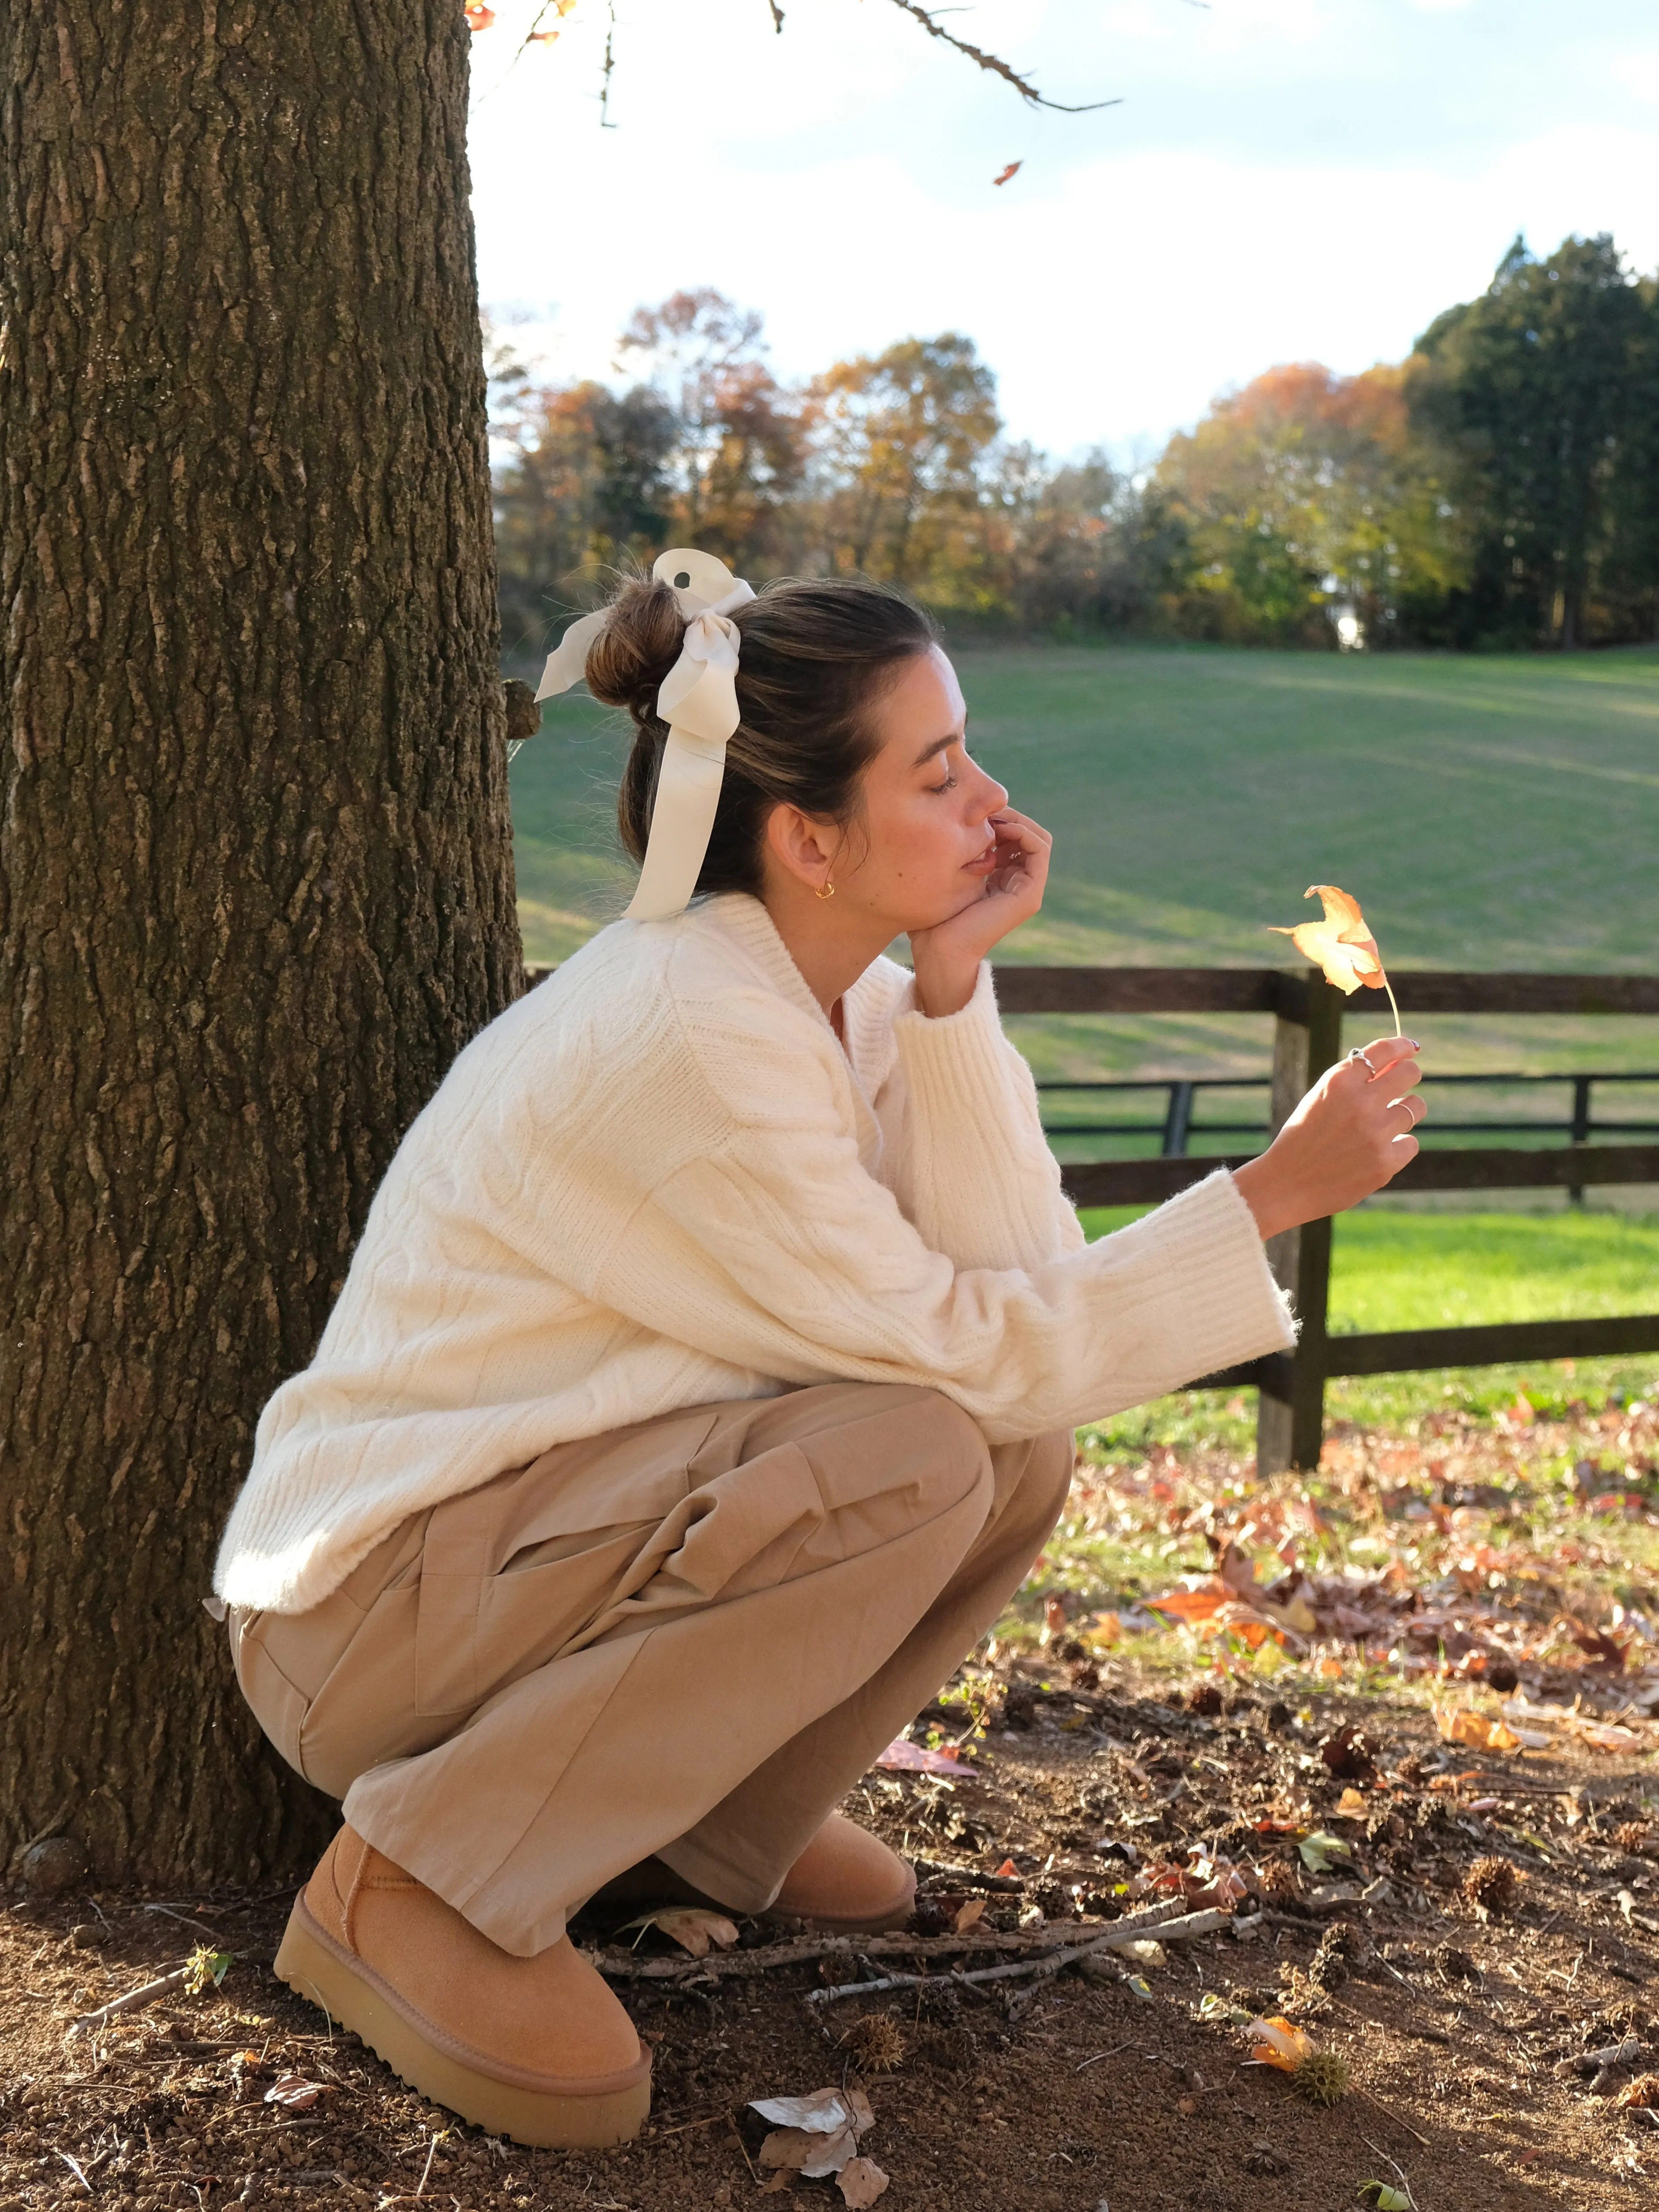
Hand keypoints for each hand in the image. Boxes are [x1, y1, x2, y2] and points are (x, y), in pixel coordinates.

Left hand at [909, 808, 1052, 1017]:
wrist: (939, 952)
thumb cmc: (932, 918)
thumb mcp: (945, 876)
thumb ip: (957, 853)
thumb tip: (955, 820)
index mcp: (1002, 879)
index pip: (1014, 836)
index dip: (998, 818)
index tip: (972, 814)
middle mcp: (1019, 883)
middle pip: (1028, 834)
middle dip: (1009, 816)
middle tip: (983, 811)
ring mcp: (1028, 889)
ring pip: (1038, 837)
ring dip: (1016, 820)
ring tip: (990, 818)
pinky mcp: (1029, 894)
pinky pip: (1039, 849)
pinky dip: (1022, 831)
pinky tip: (996, 829)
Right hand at [1233, 1035, 1425, 1241]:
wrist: (1287, 1184)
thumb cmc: (1303, 1137)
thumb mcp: (1320, 1098)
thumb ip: (1353, 1080)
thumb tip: (1396, 1063)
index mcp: (1339, 1082)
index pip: (1384, 1050)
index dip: (1402, 1046)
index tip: (1410, 1048)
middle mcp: (1360, 1103)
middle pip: (1409, 1073)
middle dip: (1408, 1075)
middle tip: (1401, 1084)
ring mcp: (1376, 1133)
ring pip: (1416, 1107)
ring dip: (1404, 1111)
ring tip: (1382, 1124)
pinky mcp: (1386, 1162)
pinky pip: (1410, 1142)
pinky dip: (1398, 1146)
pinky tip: (1376, 1152)